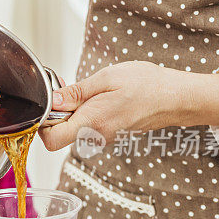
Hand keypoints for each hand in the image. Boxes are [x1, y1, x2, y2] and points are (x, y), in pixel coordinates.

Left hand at [39, 61, 218, 150]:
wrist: (176, 97)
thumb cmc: (147, 85)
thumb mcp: (106, 78)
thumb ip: (76, 92)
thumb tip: (53, 101)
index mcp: (92, 122)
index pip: (51, 141)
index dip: (42, 125)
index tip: (48, 106)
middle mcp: (96, 136)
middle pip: (59, 136)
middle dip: (58, 114)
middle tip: (68, 91)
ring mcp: (103, 138)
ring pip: (74, 130)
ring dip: (73, 112)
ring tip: (90, 93)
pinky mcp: (110, 134)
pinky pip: (87, 127)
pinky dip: (86, 114)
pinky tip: (100, 99)